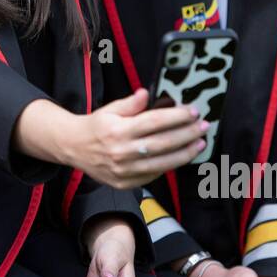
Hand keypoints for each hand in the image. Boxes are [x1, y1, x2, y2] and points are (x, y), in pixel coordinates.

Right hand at [63, 89, 207, 188]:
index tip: (192, 111)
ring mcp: (123, 170)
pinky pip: (153, 176)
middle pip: (163, 143)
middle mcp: (121, 152)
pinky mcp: (125, 183)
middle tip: (203, 127)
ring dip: (185, 153)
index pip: (154, 122)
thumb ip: (130, 103)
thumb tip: (146, 94)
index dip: (176, 116)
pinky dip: (169, 166)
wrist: (73, 148)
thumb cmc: (95, 126)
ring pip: (162, 163)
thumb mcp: (109, 110)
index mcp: (118, 130)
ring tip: (199, 143)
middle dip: (187, 134)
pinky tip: (181, 157)